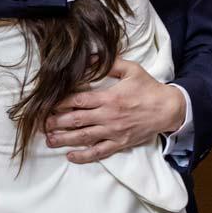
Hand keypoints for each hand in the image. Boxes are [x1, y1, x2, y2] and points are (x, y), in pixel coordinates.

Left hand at [44, 59, 186, 163]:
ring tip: (50, 140)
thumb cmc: (149, 88)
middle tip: (43, 124)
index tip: (49, 104)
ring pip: (84, 137)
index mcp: (109, 97)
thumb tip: (90, 57)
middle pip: (76, 120)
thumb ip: (110, 64)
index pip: (78, 101)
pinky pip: (99, 152)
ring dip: (64, 139)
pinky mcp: (119, 143)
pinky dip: (84, 155)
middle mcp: (108, 116)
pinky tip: (71, 155)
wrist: (168, 109)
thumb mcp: (131, 69)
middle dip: (57, 122)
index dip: (61, 103)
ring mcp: (113, 131)